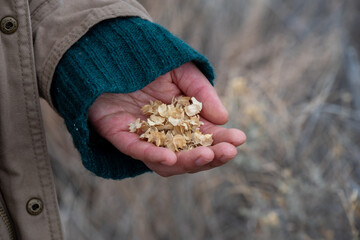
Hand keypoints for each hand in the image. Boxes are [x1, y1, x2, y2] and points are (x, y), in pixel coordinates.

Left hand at [88, 62, 245, 176]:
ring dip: (186, 161)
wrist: (113, 51)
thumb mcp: (183, 71)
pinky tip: (168, 157)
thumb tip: (224, 118)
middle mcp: (163, 134)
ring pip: (166, 161)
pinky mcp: (120, 135)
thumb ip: (202, 94)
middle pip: (188, 154)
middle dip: (210, 156)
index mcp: (181, 121)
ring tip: (206, 155)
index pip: (204, 137)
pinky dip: (152, 155)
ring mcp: (143, 137)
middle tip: (228, 152)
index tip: (239, 139)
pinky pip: (136, 150)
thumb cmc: (150, 62)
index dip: (222, 140)